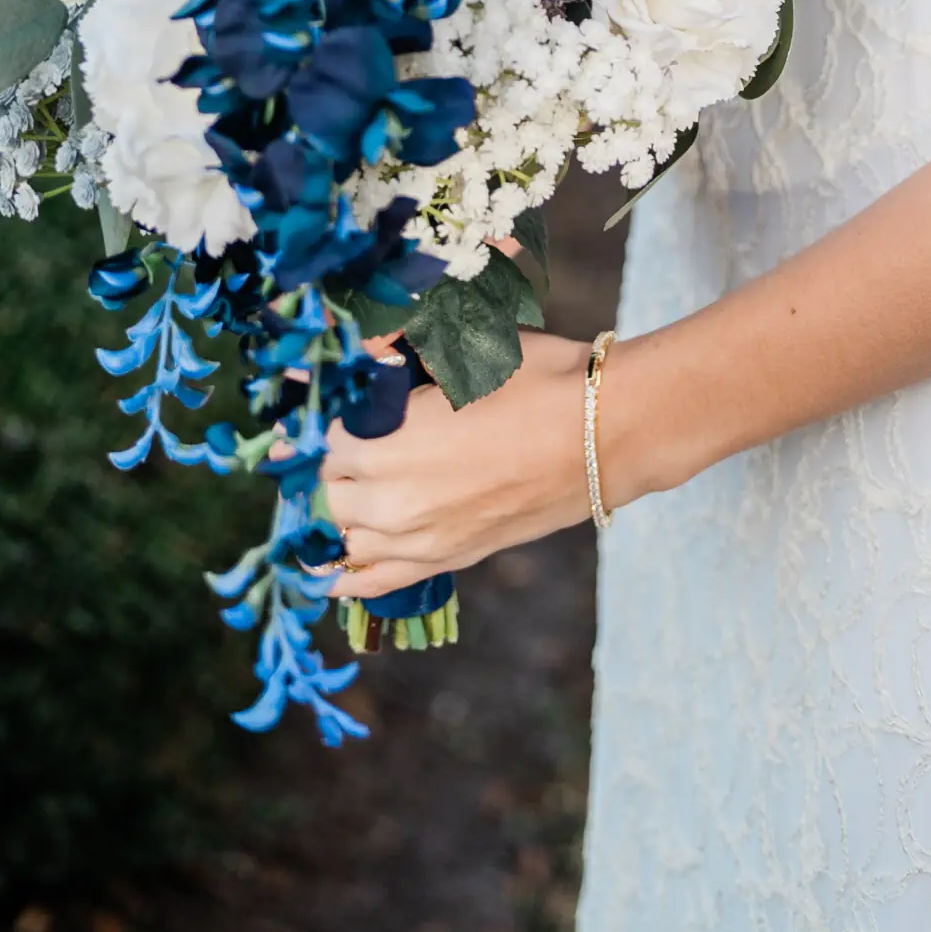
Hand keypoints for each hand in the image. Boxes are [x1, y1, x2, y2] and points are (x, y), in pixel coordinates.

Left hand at [322, 328, 590, 599]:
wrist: (603, 434)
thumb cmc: (537, 380)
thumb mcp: (466, 353)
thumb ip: (408, 359)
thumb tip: (369, 349)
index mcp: (387, 444)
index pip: (328, 440)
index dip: (339, 418)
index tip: (351, 404)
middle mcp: (390, 501)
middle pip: (330, 491)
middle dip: (338, 465)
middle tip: (362, 438)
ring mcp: (419, 540)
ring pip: (345, 538)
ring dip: (343, 514)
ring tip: (355, 490)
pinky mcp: (448, 560)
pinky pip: (376, 582)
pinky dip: (348, 578)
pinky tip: (334, 573)